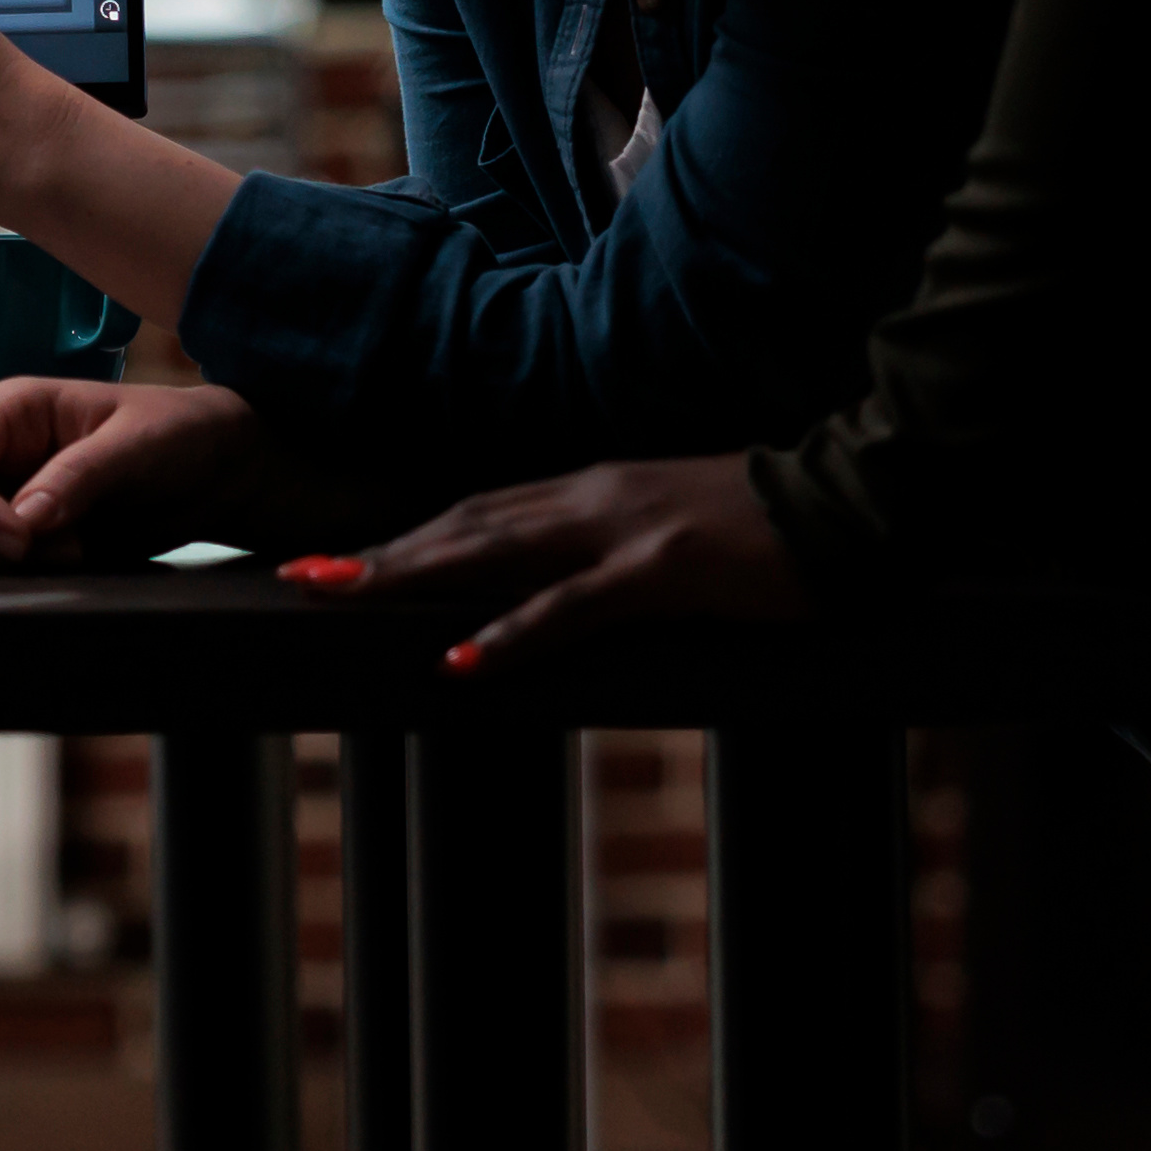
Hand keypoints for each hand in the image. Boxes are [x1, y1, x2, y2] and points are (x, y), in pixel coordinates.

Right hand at [0, 376, 341, 568]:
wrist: (215, 472)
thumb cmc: (179, 435)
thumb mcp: (138, 445)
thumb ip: (80, 476)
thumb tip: (24, 518)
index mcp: (8, 410)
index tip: (19, 541)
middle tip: (64, 550)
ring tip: (74, 552)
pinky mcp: (12, 535)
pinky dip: (13, 575)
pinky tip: (72, 559)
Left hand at [309, 453, 807, 669]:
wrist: (852, 501)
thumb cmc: (768, 523)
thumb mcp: (671, 524)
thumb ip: (613, 543)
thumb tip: (561, 579)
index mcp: (592, 488)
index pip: (476, 509)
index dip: (405, 533)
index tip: (340, 558)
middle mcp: (591, 497)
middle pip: (462, 523)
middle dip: (378, 552)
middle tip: (298, 575)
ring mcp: (623, 532)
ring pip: (493, 553)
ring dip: (411, 576)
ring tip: (340, 598)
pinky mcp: (662, 573)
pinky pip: (570, 609)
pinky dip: (508, 635)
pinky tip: (459, 662)